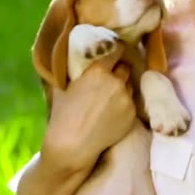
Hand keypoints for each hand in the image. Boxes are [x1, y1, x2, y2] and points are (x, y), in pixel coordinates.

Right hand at [40, 43, 135, 172]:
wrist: (73, 146)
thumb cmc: (63, 115)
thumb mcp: (62, 86)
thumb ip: (72, 70)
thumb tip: (72, 57)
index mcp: (98, 71)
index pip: (117, 49)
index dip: (116, 48)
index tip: (115, 49)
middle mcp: (116, 82)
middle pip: (125, 67)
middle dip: (119, 69)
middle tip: (110, 75)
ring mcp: (126, 99)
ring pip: (130, 85)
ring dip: (123, 86)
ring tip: (110, 95)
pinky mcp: (132, 114)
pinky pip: (131, 102)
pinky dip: (124, 102)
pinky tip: (112, 110)